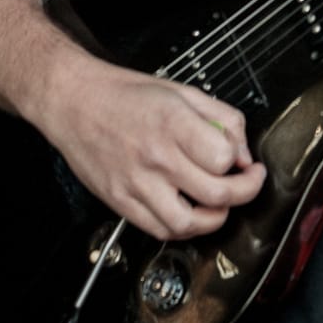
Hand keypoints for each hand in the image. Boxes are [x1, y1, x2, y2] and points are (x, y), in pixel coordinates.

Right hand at [41, 60, 266, 241]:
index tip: (246, 162)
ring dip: (214, 219)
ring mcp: (136, 183)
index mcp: (174, 123)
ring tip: (218, 204)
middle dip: (243, 193)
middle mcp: (155, 157)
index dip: (242, 163)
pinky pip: (158, 230)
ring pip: (188, 224)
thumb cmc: (126, 95)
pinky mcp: (120, 202)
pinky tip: (189, 212)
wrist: (76, 102)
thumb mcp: (183, 92)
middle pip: (215, 195)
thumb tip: (242, 153)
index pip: (224, 159)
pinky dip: (181, 229)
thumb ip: (221, 118)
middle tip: (246, 184)